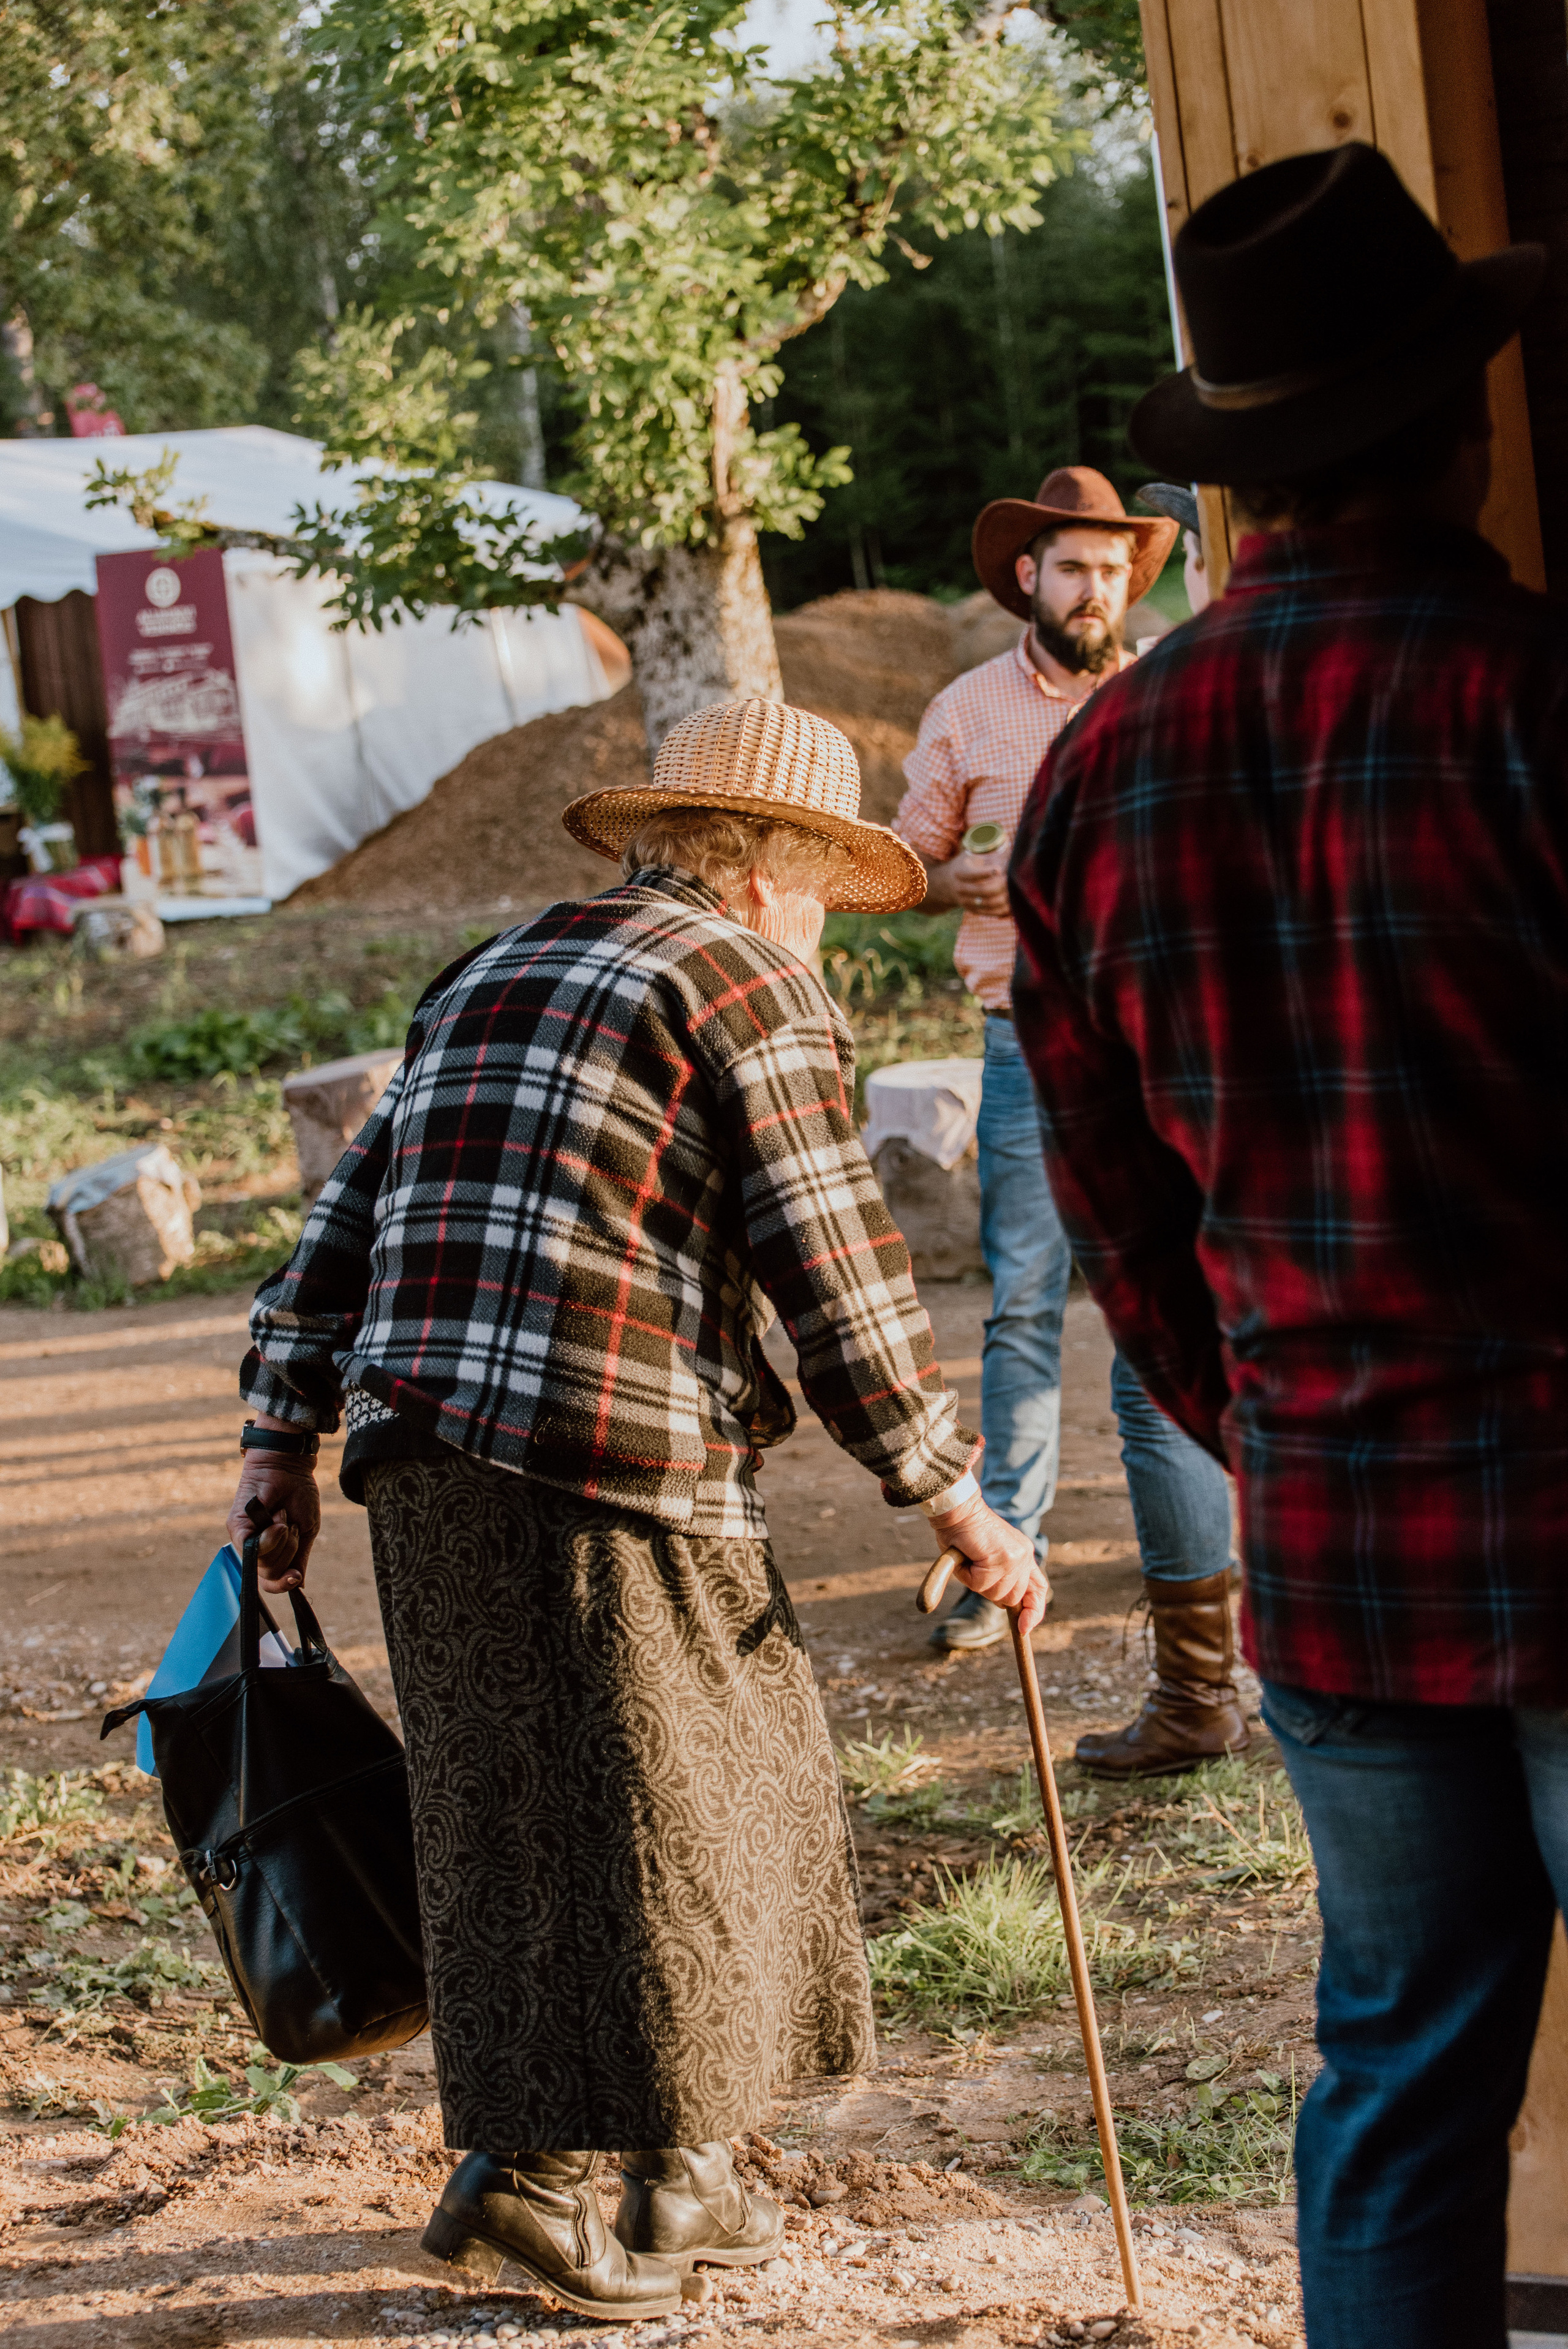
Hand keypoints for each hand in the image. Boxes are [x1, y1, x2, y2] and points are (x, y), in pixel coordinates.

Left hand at [225, 1444, 320, 1593]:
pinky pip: (253, 1549)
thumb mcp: (306, 1531)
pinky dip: (270, 1537)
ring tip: (282, 1515)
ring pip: (264, 1563)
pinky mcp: (237, 1528)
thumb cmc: (299, 1495)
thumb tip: (298, 1584)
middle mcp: (255, 1548)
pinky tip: (277, 1521)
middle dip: (289, 1550)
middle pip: (271, 1574)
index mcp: (272, 1551)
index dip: (283, 1584)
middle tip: (290, 1525)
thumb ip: (299, 1559)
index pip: (272, 1581)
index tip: (295, 1577)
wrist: (290, 1467)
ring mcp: (245, 1539)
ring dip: (283, 1539)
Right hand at [921, 849, 1010, 917]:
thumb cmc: (964, 865)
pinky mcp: (972, 910)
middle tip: (1011, 879)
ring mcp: (966, 901)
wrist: (946, 884)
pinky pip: (990, 913)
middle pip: (983, 890)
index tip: (999, 869)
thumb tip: (1008, 854)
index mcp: (959, 872)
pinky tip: (1012, 903)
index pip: (972, 874)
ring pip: (988, 903)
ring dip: (1004, 898)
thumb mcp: (970, 856)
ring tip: (1015, 891)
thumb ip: (986, 855)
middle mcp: (961, 888)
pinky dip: (1002, 909)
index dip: (986, 872)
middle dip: (1000, 885)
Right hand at [931, 1491, 1049, 1638]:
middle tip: (976, 1567)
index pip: (1038, 1589)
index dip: (1033, 1611)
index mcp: (1024, 1556)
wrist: (957, 1510)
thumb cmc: (963, 1534)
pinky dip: (968, 1576)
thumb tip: (1004, 1604)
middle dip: (989, 1591)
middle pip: (1011, 1599)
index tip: (1024, 1628)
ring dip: (976, 1582)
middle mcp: (1025, 1556)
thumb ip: (999, 1579)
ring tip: (971, 1558)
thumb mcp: (986, 1560)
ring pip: (996, 1594)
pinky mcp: (1003, 1558)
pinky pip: (981, 1585)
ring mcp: (1016, 1558)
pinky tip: (967, 1557)